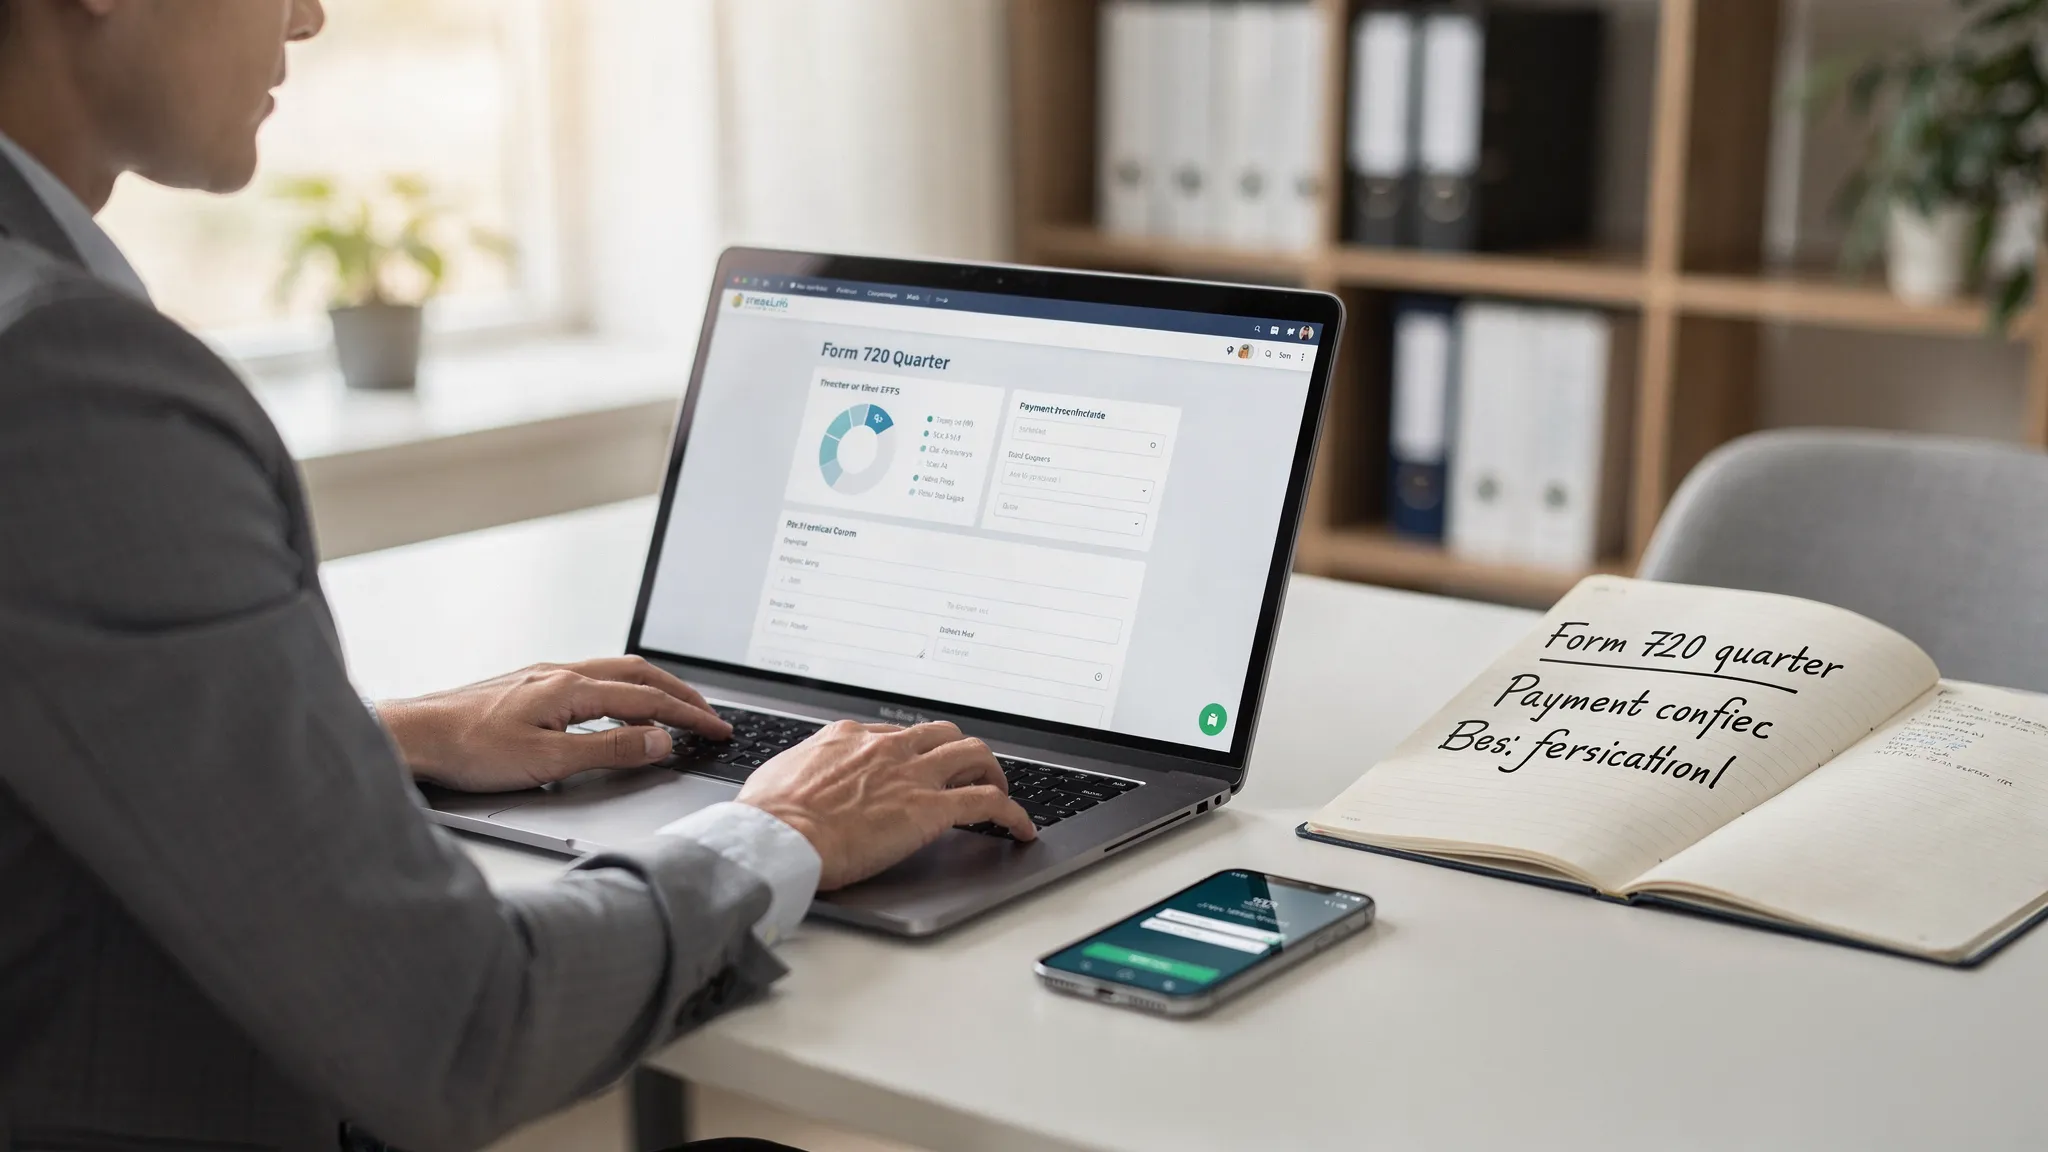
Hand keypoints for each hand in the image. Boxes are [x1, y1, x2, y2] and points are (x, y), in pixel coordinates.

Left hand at [376, 657, 732, 791]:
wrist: (415, 735)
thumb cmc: (468, 749)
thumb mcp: (548, 761)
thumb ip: (610, 750)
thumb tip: (659, 741)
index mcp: (572, 688)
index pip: (648, 699)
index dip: (689, 715)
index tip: (717, 729)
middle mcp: (560, 673)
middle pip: (638, 674)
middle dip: (680, 692)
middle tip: (708, 714)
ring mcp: (543, 676)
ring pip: (615, 672)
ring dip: (652, 687)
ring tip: (674, 707)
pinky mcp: (528, 685)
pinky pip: (591, 679)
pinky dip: (622, 690)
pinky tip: (616, 707)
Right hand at [737, 720, 1036, 888]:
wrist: (778, 836)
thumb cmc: (769, 815)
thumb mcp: (781, 774)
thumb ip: (804, 771)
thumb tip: (798, 781)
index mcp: (850, 737)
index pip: (897, 734)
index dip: (914, 752)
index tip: (917, 767)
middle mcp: (887, 747)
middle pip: (943, 735)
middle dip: (960, 752)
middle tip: (967, 773)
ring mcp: (912, 775)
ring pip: (973, 755)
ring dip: (992, 772)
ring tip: (999, 791)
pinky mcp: (931, 809)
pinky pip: (988, 802)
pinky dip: (1012, 813)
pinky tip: (1020, 828)